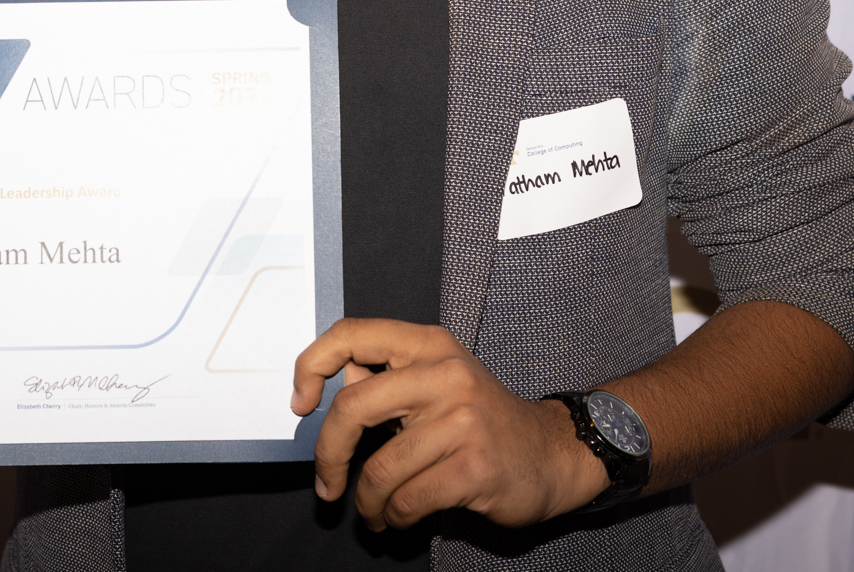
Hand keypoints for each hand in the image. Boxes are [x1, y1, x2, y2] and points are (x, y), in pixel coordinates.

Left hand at [289, 319, 607, 531]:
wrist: (553, 453)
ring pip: (379, 469)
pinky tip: (399, 519)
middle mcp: (444, 373)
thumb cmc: (483, 419)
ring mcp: (461, 420)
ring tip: (373, 512)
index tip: (300, 402)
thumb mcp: (438, 380)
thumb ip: (386, 377)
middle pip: (352, 408)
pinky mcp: (474, 466)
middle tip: (327, 484)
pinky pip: (408, 499)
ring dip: (367, 502)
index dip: (311, 364)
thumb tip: (327, 385)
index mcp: (428, 345)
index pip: (351, 334)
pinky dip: (394, 517)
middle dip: (328, 455)